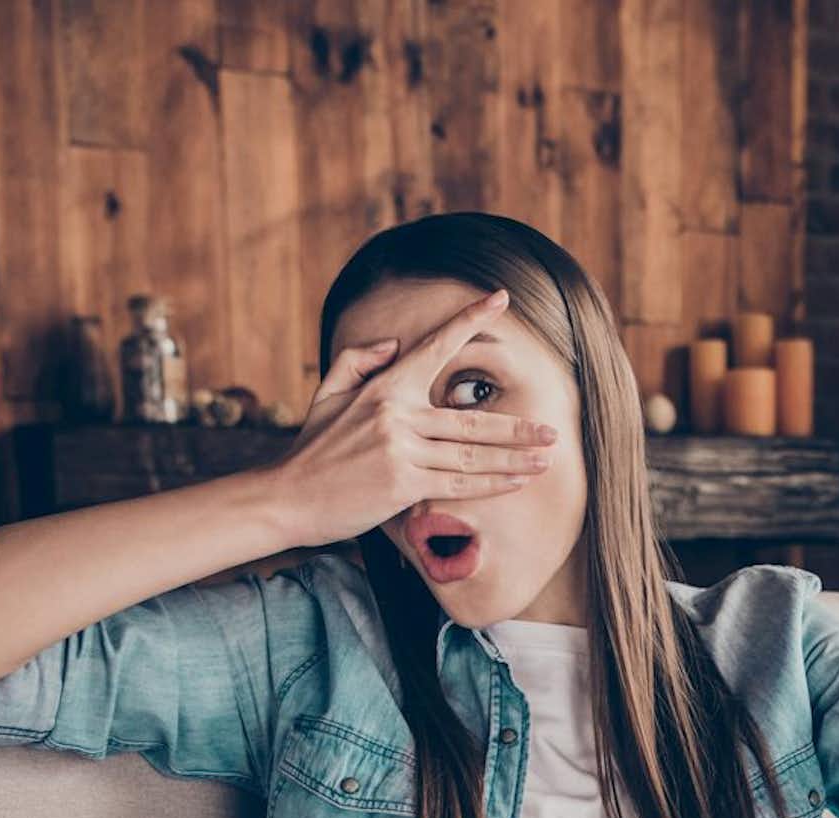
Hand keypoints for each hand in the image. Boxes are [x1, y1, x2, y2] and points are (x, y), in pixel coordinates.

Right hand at [261, 286, 559, 549]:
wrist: (287, 497)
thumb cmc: (311, 449)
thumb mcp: (328, 393)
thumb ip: (358, 360)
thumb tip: (394, 344)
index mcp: (384, 386)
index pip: (435, 345)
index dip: (469, 320)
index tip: (499, 299)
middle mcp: (397, 413)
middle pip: (471, 418)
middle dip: (516, 426)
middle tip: (552, 429)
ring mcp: (402, 449)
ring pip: (472, 454)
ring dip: (514, 457)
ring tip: (546, 457)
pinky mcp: (403, 483)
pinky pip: (458, 483)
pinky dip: (491, 483)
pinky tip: (517, 481)